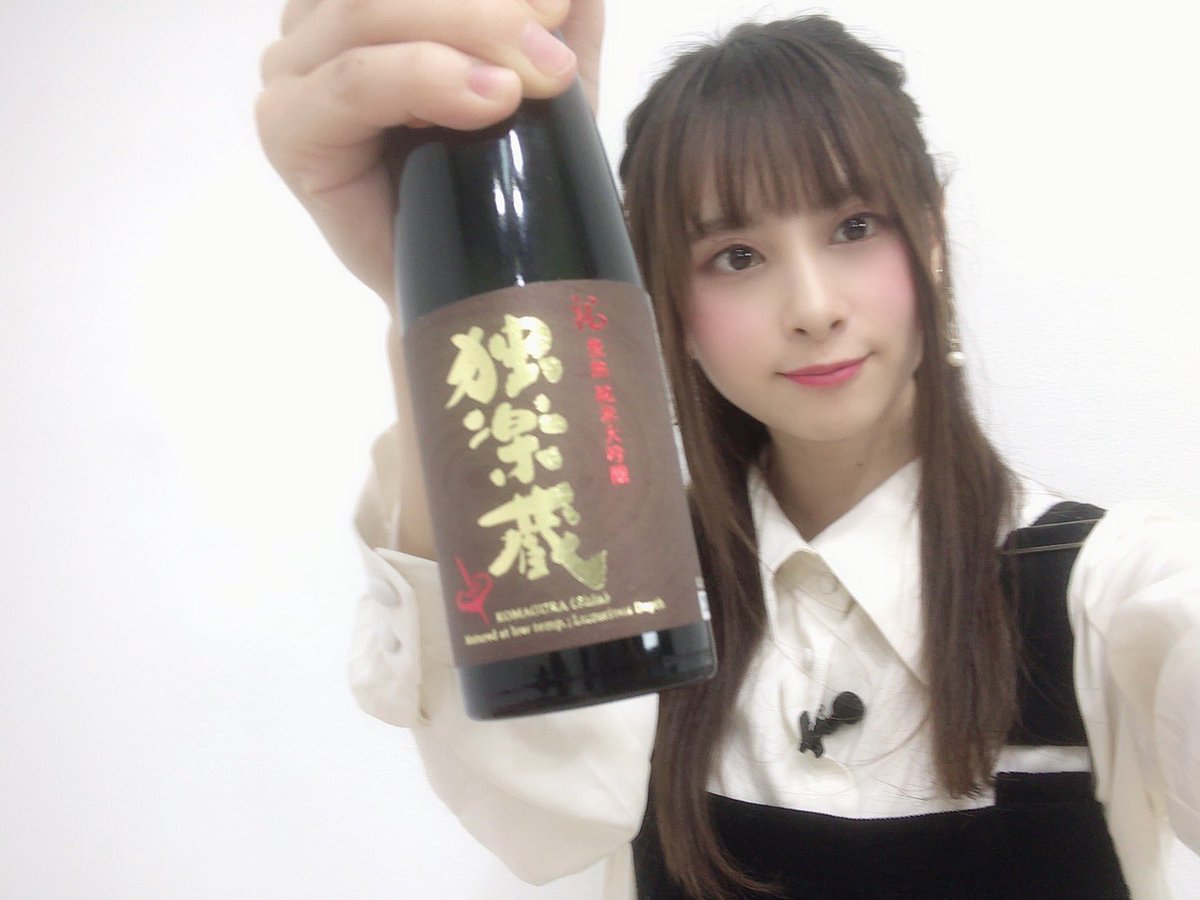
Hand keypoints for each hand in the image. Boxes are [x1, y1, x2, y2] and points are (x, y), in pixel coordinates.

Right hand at [256, 0, 604, 303]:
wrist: (473, 280)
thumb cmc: (500, 178)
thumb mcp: (542, 75)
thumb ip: (557, 16)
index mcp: (366, 2)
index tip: (560, 6)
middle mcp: (315, 22)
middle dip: (492, 7)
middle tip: (559, 53)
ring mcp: (292, 71)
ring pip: (371, 13)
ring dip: (472, 31)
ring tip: (543, 78)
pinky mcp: (287, 128)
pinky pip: (354, 81)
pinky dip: (425, 78)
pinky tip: (490, 99)